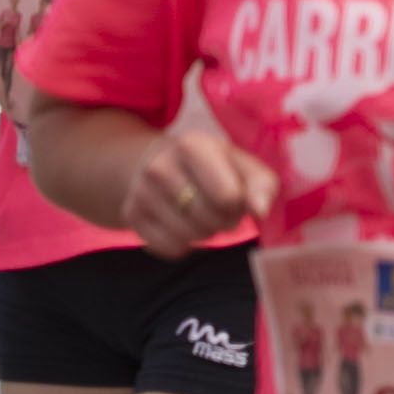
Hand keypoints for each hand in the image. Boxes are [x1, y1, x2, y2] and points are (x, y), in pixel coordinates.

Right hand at [120, 129, 275, 257]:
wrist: (161, 163)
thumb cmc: (214, 166)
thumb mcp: (242, 164)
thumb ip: (261, 185)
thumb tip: (260, 211)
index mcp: (192, 145)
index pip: (227, 196)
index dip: (240, 205)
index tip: (238, 197)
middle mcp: (159, 167)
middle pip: (210, 218)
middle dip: (225, 220)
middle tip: (222, 208)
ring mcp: (141, 191)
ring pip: (190, 236)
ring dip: (206, 232)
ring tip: (203, 213)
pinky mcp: (132, 215)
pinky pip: (170, 248)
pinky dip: (184, 245)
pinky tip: (183, 224)